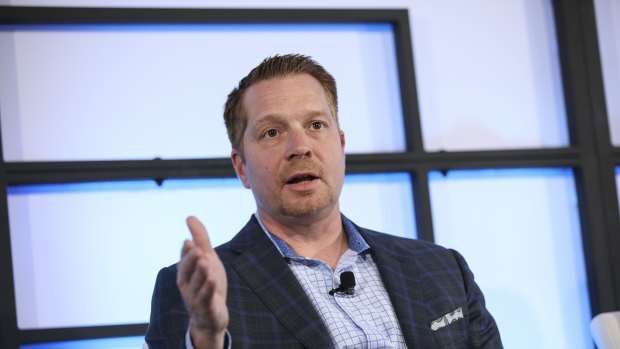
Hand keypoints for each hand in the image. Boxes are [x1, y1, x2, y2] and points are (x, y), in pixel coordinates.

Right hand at [177, 216, 228, 348]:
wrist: (212, 317)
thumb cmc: (207, 284)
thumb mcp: (207, 259)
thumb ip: (200, 240)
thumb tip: (189, 217)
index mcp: (185, 273)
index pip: (184, 260)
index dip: (186, 252)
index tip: (189, 242)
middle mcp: (187, 285)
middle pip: (187, 273)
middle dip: (191, 261)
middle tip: (197, 250)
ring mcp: (195, 298)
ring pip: (197, 285)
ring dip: (200, 274)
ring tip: (205, 262)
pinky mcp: (205, 309)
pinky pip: (205, 299)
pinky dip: (208, 290)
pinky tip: (212, 280)